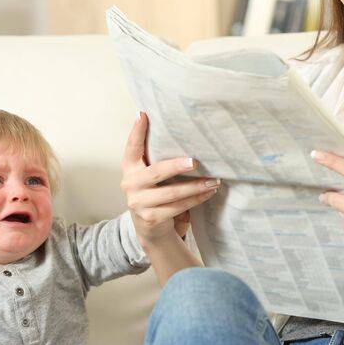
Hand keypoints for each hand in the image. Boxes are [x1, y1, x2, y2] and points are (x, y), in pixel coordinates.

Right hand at [121, 112, 220, 246]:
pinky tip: (208, 193)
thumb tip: (180, 129)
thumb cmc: (156, 193)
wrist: (151, 229)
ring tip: (214, 180)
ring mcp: (139, 203)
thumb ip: (156, 157)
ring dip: (196, 187)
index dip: (136, 131)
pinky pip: (178, 207)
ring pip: (172, 193)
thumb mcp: (150, 174)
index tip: (143, 115)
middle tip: (195, 162)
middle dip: (176, 166)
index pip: (132, 147)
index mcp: (129, 168)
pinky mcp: (151, 218)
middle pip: (156, 172)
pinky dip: (196, 199)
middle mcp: (130, 184)